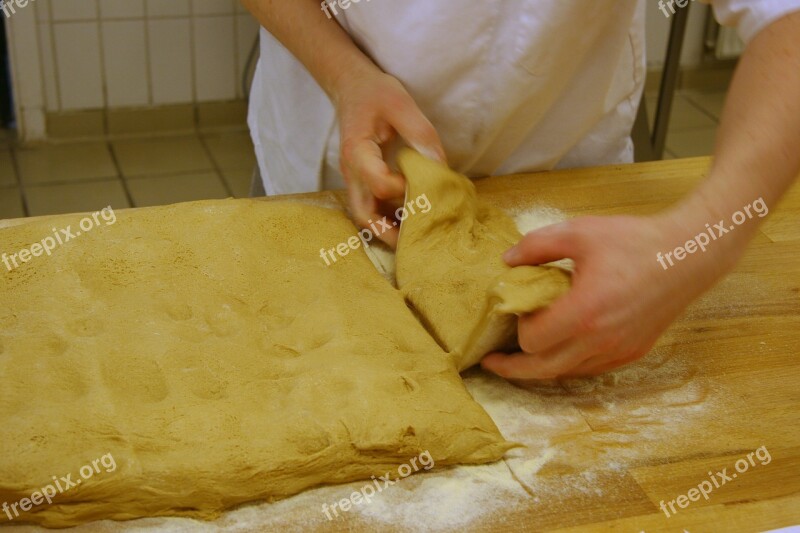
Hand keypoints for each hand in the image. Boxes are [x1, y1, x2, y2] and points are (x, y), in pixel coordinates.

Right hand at [333, 69, 445, 246]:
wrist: (351, 86)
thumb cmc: (374, 92)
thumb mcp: (401, 104)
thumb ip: (421, 134)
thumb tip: (440, 167)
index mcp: (358, 152)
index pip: (378, 184)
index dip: (403, 190)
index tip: (424, 181)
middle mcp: (351, 171)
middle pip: (363, 213)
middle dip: (388, 232)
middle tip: (416, 242)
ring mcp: (354, 178)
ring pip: (364, 215)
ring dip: (387, 229)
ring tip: (415, 236)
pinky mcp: (361, 179)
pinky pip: (370, 206)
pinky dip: (386, 218)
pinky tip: (408, 220)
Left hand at [480, 212, 742, 379]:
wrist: (689, 255)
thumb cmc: (634, 241)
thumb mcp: (579, 232)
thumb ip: (537, 245)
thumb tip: (506, 261)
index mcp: (584, 312)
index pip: (533, 341)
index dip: (518, 329)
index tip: (516, 310)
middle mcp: (600, 340)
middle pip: (543, 370)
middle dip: (512, 368)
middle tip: (491, 361)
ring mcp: (618, 350)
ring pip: (567, 373)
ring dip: (541, 367)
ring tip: (521, 356)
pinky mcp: (632, 352)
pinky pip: (589, 369)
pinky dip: (568, 363)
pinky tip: (558, 348)